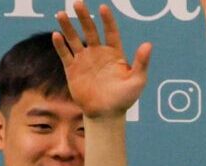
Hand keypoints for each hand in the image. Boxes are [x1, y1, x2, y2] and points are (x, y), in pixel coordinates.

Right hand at [54, 3, 151, 119]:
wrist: (106, 115)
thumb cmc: (124, 99)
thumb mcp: (137, 81)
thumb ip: (141, 63)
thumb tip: (148, 44)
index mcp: (114, 53)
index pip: (110, 31)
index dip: (107, 20)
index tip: (103, 8)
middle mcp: (98, 53)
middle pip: (90, 30)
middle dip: (84, 17)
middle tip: (77, 3)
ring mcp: (84, 60)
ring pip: (74, 39)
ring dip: (67, 27)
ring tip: (61, 14)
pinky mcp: (72, 69)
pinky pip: (65, 54)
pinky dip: (60, 45)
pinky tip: (56, 35)